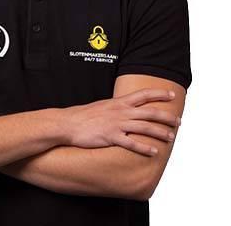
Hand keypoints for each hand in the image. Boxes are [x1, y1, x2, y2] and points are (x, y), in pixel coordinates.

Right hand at [62, 89, 180, 155]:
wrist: (68, 123)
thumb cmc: (84, 115)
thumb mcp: (103, 105)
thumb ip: (117, 107)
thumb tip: (127, 108)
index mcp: (119, 102)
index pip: (143, 95)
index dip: (159, 94)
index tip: (171, 95)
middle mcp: (120, 111)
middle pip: (149, 112)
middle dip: (166, 116)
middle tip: (178, 121)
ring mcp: (116, 124)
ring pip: (144, 127)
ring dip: (160, 132)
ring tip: (171, 137)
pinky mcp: (110, 137)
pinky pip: (131, 143)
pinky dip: (144, 148)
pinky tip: (153, 152)